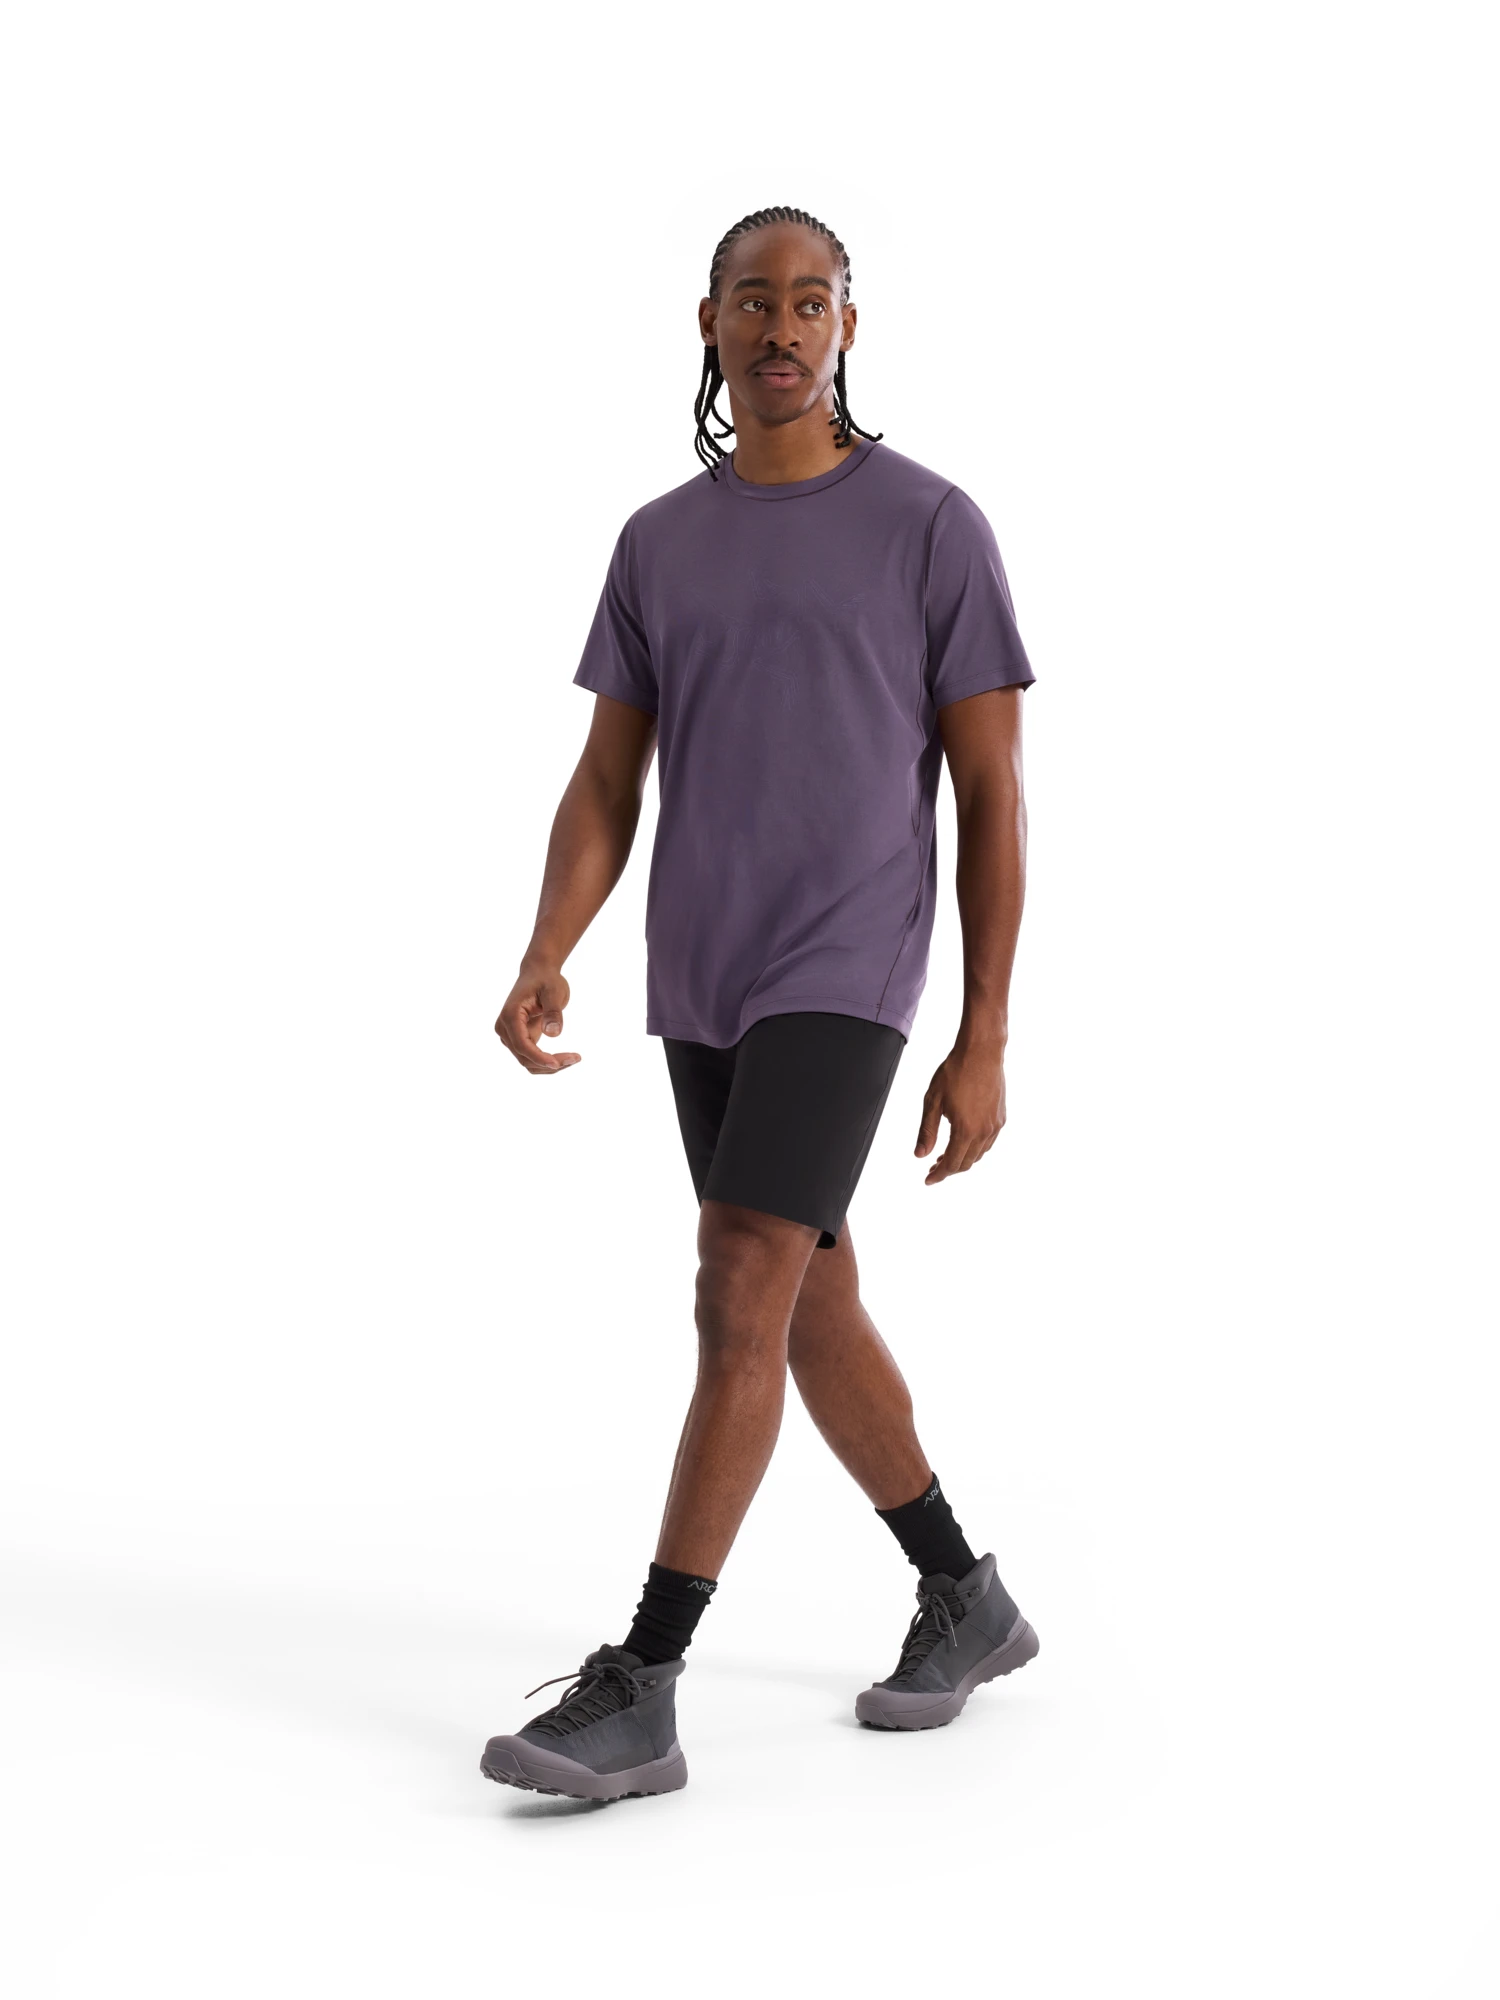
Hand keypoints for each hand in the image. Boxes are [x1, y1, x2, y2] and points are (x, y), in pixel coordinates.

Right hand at [494, 961, 580, 1074]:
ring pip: (527, 1062)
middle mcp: (505, 1028)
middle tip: (576, 1058)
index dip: (539, 1057)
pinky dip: (548, 1062)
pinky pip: (532, 1058)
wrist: (538, 973)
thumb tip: (552, 1033)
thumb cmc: (546, 979)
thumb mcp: (554, 991)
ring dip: (549, 1066)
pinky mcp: (519, 1039)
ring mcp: (510, 1036)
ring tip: (574, 1058)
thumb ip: (553, 1011)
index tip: (558, 1063)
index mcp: (510, 1016)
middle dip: (549, 1063)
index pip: (521, 1045)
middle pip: (524, 1057)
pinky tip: (567, 1058)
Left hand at [915, 1039, 1005, 1183]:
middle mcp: (984, 1132)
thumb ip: (927, 1131)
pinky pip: (988, 1143)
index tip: (928, 1180)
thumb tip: (919, 1155)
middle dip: (948, 1169)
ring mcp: (995, 1125)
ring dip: (962, 1159)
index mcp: (966, 1130)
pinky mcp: (1001, 1117)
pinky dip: (975, 1149)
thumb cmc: (955, 1072)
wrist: (981, 1051)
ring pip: (978, 1154)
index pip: (951, 1163)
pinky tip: (964, 1141)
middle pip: (966, 1163)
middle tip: (933, 1168)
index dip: (939, 1175)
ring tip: (945, 1155)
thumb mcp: (933, 1101)